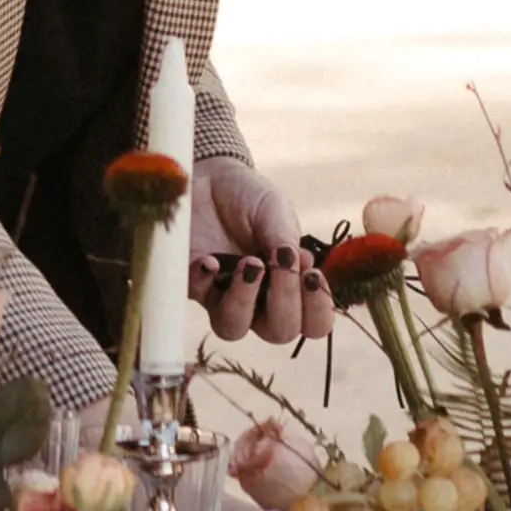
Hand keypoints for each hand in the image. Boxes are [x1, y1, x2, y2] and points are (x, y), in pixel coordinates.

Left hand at [192, 163, 333, 346]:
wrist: (210, 178)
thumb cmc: (250, 201)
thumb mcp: (275, 210)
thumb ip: (285, 237)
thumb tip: (293, 262)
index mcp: (290, 288)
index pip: (314, 323)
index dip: (318, 309)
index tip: (313, 275)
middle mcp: (259, 302)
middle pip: (278, 332)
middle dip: (285, 302)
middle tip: (281, 263)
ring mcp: (222, 297)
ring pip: (232, 327)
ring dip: (243, 300)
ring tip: (248, 263)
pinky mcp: (192, 283)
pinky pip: (197, 296)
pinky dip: (204, 280)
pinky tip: (210, 260)